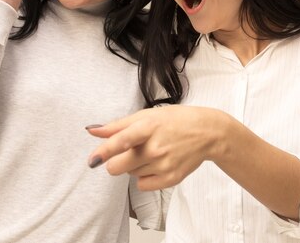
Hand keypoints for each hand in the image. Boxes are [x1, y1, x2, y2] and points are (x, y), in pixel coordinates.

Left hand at [86, 106, 227, 190]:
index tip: (93, 160)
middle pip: (118, 166)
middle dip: (115, 162)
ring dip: (134, 165)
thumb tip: (92, 131)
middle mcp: (155, 148)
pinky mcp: (171, 179)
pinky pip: (142, 185)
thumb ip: (118, 125)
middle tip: (128, 152)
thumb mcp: (147, 115)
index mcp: (148, 127)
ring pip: (129, 174)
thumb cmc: (175, 121)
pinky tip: (156, 164)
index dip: (105, 151)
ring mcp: (163, 165)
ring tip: (152, 152)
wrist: (207, 133)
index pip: (123, 140)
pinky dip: (145, 177)